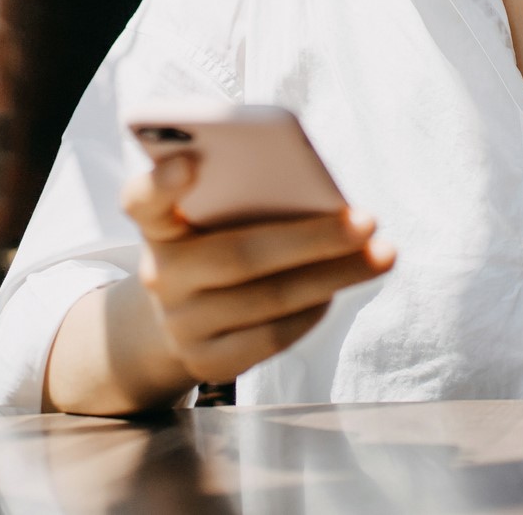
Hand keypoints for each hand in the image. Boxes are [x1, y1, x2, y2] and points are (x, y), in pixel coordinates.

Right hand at [121, 156, 395, 384]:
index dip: (161, 182)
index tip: (188, 161)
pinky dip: (312, 311)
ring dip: (333, 275)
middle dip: (311, 238)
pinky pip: (271, 337)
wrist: (175, 321)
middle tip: (366, 219)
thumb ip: (239, 198)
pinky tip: (340, 289)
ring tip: (382, 255)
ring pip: (267, 299)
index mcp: (156, 225)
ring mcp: (180, 323)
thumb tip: (318, 201)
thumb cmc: (210, 247)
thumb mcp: (208, 218)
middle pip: (238, 254)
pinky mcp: (205, 361)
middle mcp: (159, 274)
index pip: (141, 199)